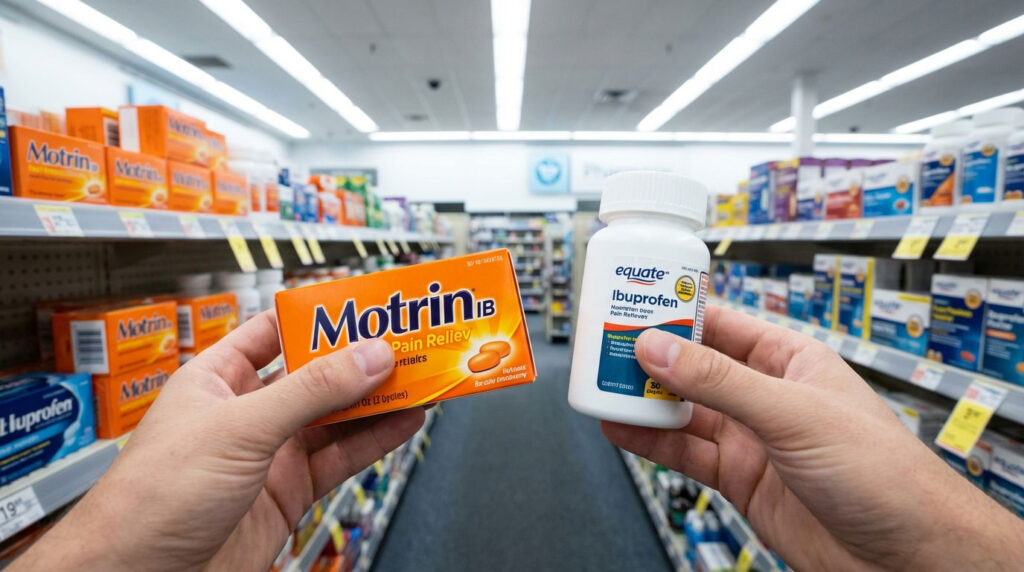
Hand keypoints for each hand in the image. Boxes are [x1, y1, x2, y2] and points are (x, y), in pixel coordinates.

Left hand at [13, 310, 423, 570]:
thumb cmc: (151, 499)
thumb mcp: (238, 429)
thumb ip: (309, 392)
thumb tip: (366, 356)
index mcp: (217, 378)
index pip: (275, 331)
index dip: (320, 317)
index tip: (364, 306)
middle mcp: (246, 412)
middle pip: (315, 374)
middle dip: (360, 358)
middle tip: (406, 340)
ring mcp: (271, 454)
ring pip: (336, 416)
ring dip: (378, 399)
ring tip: (420, 377)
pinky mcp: (290, 493)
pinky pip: (343, 457)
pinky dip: (377, 439)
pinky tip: (405, 422)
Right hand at [603, 305, 1023, 569]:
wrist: (906, 556)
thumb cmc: (883, 473)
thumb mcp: (793, 413)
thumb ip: (721, 382)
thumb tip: (658, 349)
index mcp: (791, 362)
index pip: (723, 325)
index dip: (677, 313)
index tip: (633, 301)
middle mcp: (767, 397)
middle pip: (695, 368)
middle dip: (651, 358)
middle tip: (605, 346)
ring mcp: (752, 439)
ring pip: (684, 411)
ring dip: (644, 401)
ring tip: (602, 387)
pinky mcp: (740, 480)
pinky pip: (685, 453)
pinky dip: (651, 442)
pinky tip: (622, 430)